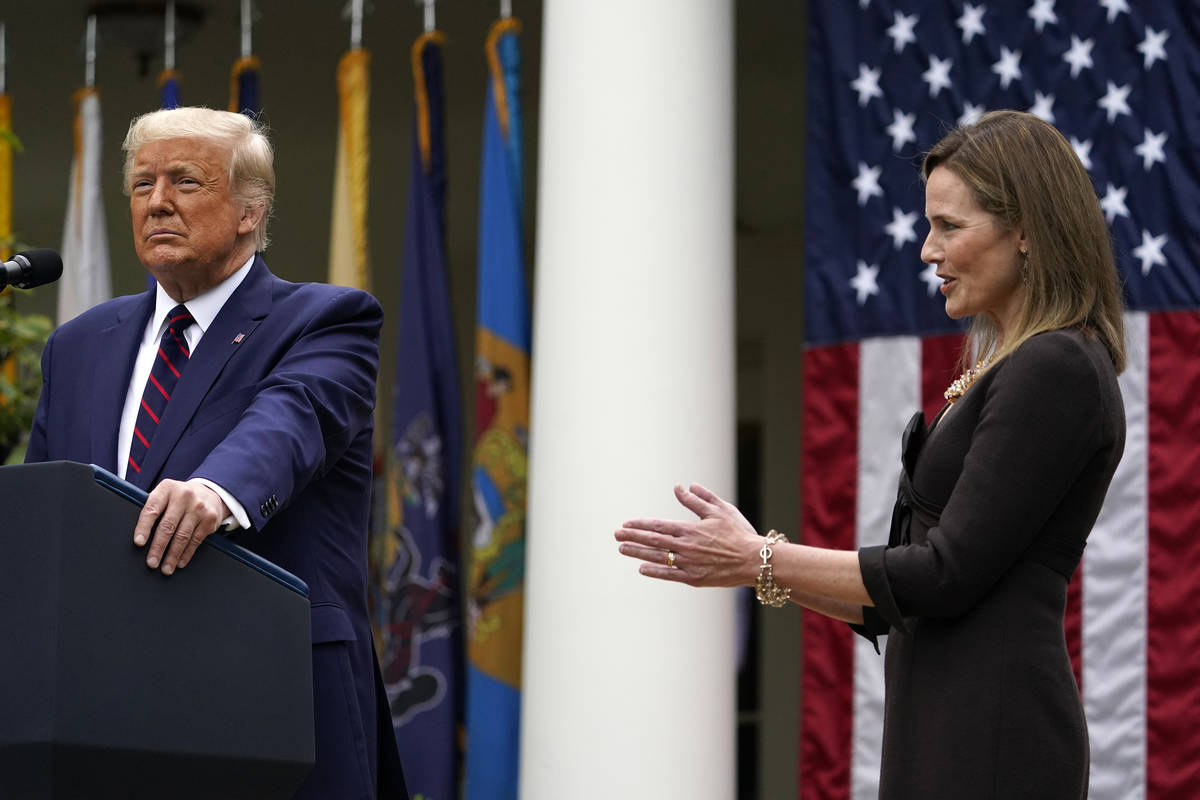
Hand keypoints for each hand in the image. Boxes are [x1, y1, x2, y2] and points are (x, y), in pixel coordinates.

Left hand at [134, 478, 230, 574]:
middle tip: (151, 562)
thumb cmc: (179, 498)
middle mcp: (184, 496)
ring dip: (172, 555)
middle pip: (168, 526)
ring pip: (182, 536)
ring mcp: (199, 507)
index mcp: (167, 489)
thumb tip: (139, 537)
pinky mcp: (210, 519)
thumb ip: (154, 508)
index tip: (139, 542)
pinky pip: (195, 540)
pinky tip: (179, 562)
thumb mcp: (166, 495)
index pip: (152, 509)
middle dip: (158, 547)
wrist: (210, 493)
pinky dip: (186, 554)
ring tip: (166, 568)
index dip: (144, 527)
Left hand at [614, 483, 762, 586]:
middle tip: (616, 535)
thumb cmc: (739, 533)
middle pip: (652, 541)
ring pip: (657, 557)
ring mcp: (688, 564)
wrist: (755, 560)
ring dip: (637, 553)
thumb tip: (681, 487)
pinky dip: (654, 571)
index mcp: (690, 529)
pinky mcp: (694, 578)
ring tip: (622, 549)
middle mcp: (686, 547)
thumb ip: (698, 499)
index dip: (640, 525)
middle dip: (631, 537)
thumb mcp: (719, 510)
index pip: (658, 526)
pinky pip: (669, 575)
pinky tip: (641, 568)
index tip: (626, 524)